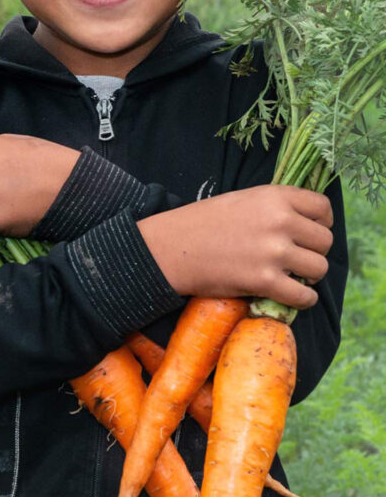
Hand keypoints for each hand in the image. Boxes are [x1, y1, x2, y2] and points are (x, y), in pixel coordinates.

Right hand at [138, 184, 333, 308]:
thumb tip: (305, 225)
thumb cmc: (203, 223)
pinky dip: (303, 299)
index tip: (311, 233)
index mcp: (275, 196)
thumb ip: (276, 207)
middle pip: (325, 241)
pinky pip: (304, 296)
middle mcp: (280, 221)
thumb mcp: (244, 200)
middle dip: (314, 251)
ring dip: (309, 276)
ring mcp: (274, 252)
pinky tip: (292, 296)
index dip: (322, 223)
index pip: (323, 208)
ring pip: (320, 268)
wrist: (172, 247)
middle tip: (296, 258)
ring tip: (292, 276)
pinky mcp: (265, 281)